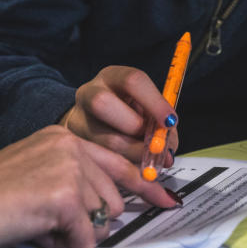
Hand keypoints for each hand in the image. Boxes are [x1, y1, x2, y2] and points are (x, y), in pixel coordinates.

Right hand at [0, 126, 177, 247]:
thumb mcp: (35, 177)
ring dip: (73, 234)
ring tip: (36, 224)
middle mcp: (69, 145)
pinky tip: (35, 232)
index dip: (146, 187)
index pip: (118, 163)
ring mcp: (69, 168)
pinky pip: (86, 239)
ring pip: (101, 219)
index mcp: (62, 138)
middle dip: (89, 221)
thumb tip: (110, 209)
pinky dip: (63, 246)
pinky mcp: (64, 196)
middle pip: (113, 198)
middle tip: (48, 223)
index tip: (167, 200)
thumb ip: (72, 182)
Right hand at [60, 65, 178, 164]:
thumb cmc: (128, 111)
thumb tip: (167, 151)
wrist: (93, 120)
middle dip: (134, 126)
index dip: (154, 102)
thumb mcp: (145, 107)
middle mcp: (89, 93)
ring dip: (133, 155)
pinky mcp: (76, 144)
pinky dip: (124, 170)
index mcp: (112, 77)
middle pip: (103, 103)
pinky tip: (135, 171)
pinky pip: (100, 161)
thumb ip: (159, 123)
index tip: (170, 122)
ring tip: (149, 162)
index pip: (132, 81)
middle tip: (153, 142)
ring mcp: (77, 119)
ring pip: (103, 139)